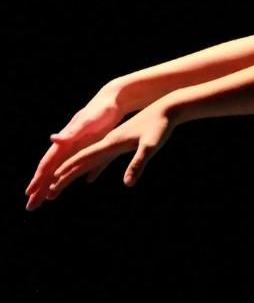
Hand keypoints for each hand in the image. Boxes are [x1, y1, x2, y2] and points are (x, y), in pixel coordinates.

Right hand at [25, 84, 126, 210]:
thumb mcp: (87, 123)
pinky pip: (87, 163)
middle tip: (31, 206)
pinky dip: (83, 172)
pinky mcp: (94, 145)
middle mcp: (69, 145)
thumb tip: (53, 140)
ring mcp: (81, 146)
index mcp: (66, 142)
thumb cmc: (101, 111)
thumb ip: (70, 133)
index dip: (38, 179)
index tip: (29, 193)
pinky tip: (86, 180)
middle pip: (52, 170)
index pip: (48, 165)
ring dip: (56, 183)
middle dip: (40, 188)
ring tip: (49, 197)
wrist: (115, 99)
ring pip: (65, 169)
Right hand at [38, 103, 173, 201]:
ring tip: (57, 189)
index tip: (49, 189)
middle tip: (42, 195)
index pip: (79, 160)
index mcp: (107, 144)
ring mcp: (108, 143)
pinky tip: (87, 179)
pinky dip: (91, 170)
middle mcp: (102, 142)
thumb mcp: (150, 146)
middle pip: (73, 161)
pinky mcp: (117, 144)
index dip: (64, 174)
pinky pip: (99, 160)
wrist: (161, 107)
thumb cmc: (157, 126)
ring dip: (70, 175)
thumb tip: (128, 183)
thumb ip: (137, 163)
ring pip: (84, 162)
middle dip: (56, 178)